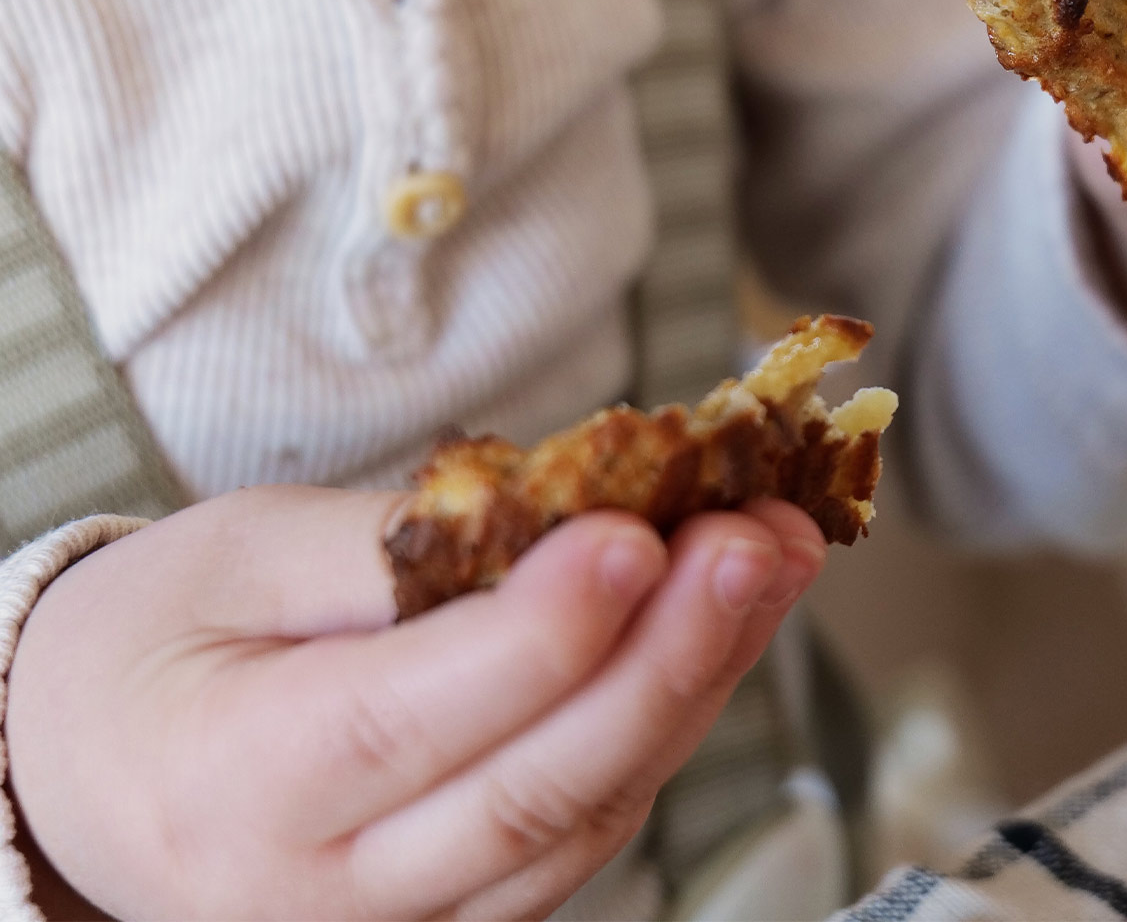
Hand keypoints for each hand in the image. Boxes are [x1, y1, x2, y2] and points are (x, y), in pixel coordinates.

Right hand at [6, 485, 825, 919]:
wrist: (96, 769)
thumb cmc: (158, 645)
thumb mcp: (234, 553)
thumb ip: (389, 540)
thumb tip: (563, 504)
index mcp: (238, 783)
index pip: (412, 718)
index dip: (543, 632)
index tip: (639, 532)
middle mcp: (327, 890)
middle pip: (533, 787)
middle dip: (668, 655)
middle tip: (754, 540)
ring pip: (586, 816)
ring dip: (698, 682)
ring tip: (771, 559)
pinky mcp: (468, 915)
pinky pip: (587, 833)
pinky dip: (666, 727)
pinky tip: (721, 630)